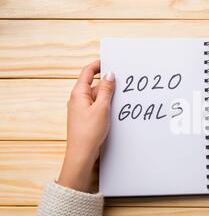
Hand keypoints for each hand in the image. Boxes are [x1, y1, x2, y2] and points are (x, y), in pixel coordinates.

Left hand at [58, 60, 115, 192]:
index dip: (98, 64)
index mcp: (78, 93)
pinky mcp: (86, 118)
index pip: (87, 72)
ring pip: (97, 97)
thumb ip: (106, 90)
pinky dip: (106, 106)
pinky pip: (98, 106)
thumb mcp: (102, 108)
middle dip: (108, 84)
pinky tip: (115, 111)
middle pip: (94, 84)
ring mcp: (82, 109)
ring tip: (120, 101)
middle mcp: (78, 99)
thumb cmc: (88, 133)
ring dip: (108, 97)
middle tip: (123, 84)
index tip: (110, 61)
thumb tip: (109, 75)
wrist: (81, 154)